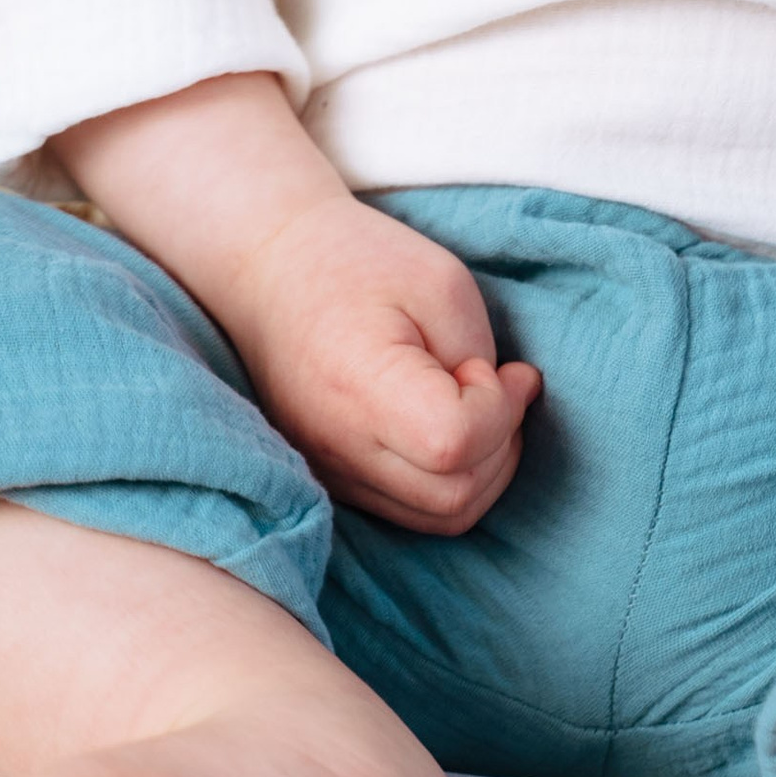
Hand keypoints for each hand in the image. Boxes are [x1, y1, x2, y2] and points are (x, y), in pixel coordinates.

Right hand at [221, 188, 541, 533]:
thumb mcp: (442, 284)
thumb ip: (478, 356)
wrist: (272, 267)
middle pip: (454, 498)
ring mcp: (331, 470)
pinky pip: (410, 506)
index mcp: (362, 389)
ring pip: (437, 516)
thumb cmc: (359, 260)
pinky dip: (452, 479)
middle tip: (503, 385)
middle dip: (503, 445)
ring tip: (483, 405)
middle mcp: (338, 447)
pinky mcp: (335, 476)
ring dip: (484, 469)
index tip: (493, 366)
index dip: (497, 409)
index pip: (454, 445)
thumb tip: (502, 412)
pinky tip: (455, 424)